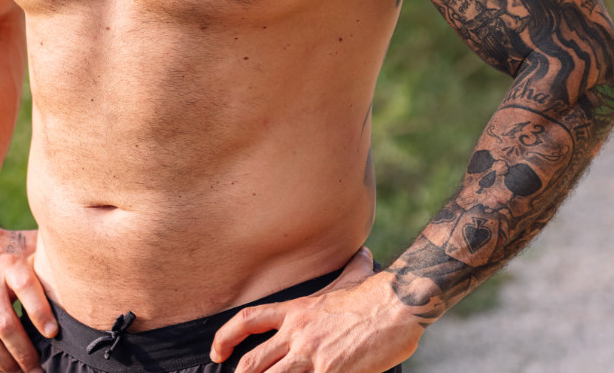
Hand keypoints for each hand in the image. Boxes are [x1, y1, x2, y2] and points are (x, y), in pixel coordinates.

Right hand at [0, 215, 56, 372]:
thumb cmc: (4, 246)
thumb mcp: (25, 244)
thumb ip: (47, 259)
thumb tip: (82, 271)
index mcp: (9, 263)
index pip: (26, 287)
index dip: (39, 312)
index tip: (53, 333)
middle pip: (5, 324)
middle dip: (24, 353)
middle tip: (38, 369)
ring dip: (4, 363)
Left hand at [210, 248, 422, 372]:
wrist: (396, 305)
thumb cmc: (376, 295)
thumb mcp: (354, 278)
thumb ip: (351, 269)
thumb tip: (362, 253)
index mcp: (297, 311)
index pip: (249, 320)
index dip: (226, 336)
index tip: (217, 352)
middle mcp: (298, 333)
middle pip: (253, 362)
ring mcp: (311, 355)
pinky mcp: (329, 372)